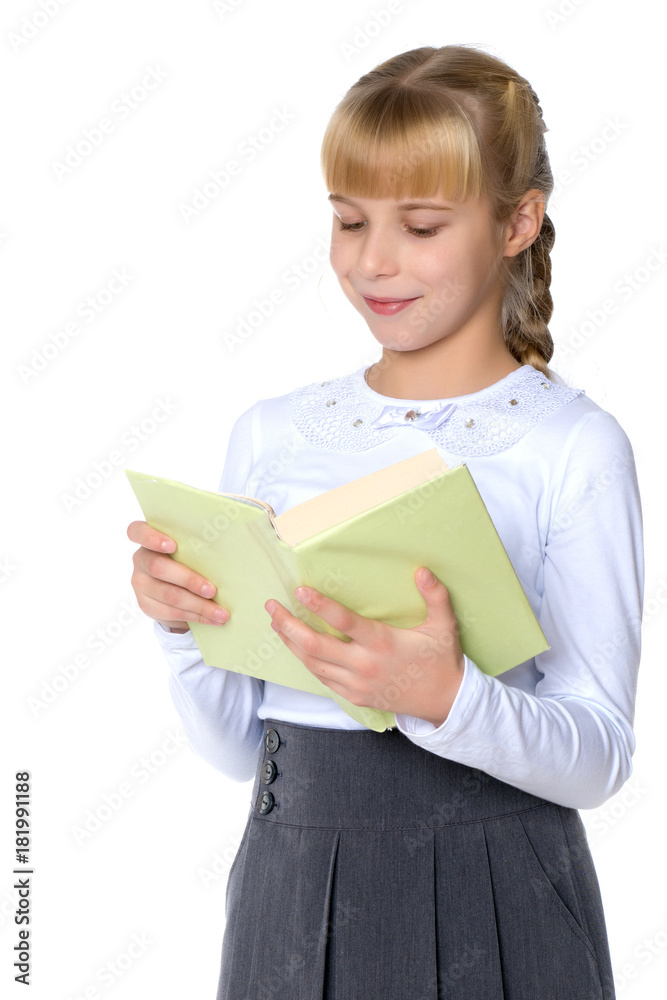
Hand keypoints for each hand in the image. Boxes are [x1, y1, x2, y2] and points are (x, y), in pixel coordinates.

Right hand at [127, 520, 229, 632]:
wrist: (177, 588)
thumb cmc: (190, 559)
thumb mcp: (190, 547)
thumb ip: (198, 542)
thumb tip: (234, 535)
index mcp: (148, 539)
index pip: (137, 531)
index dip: (151, 538)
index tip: (172, 545)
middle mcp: (140, 560)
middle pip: (158, 568)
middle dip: (189, 580)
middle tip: (212, 590)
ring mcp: (141, 584)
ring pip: (169, 595)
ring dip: (198, 605)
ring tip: (221, 612)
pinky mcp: (147, 605)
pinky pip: (171, 612)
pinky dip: (196, 616)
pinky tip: (213, 618)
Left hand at [265, 567, 464, 726]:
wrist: (444, 702)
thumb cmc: (440, 660)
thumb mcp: (444, 626)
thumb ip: (435, 596)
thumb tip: (423, 571)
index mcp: (382, 643)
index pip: (343, 622)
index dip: (319, 605)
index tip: (299, 590)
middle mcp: (364, 664)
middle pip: (315, 645)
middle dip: (288, 625)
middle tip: (272, 607)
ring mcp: (356, 683)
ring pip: (312, 663)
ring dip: (291, 642)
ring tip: (276, 623)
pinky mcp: (354, 696)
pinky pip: (322, 678)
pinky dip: (306, 661)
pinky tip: (296, 646)